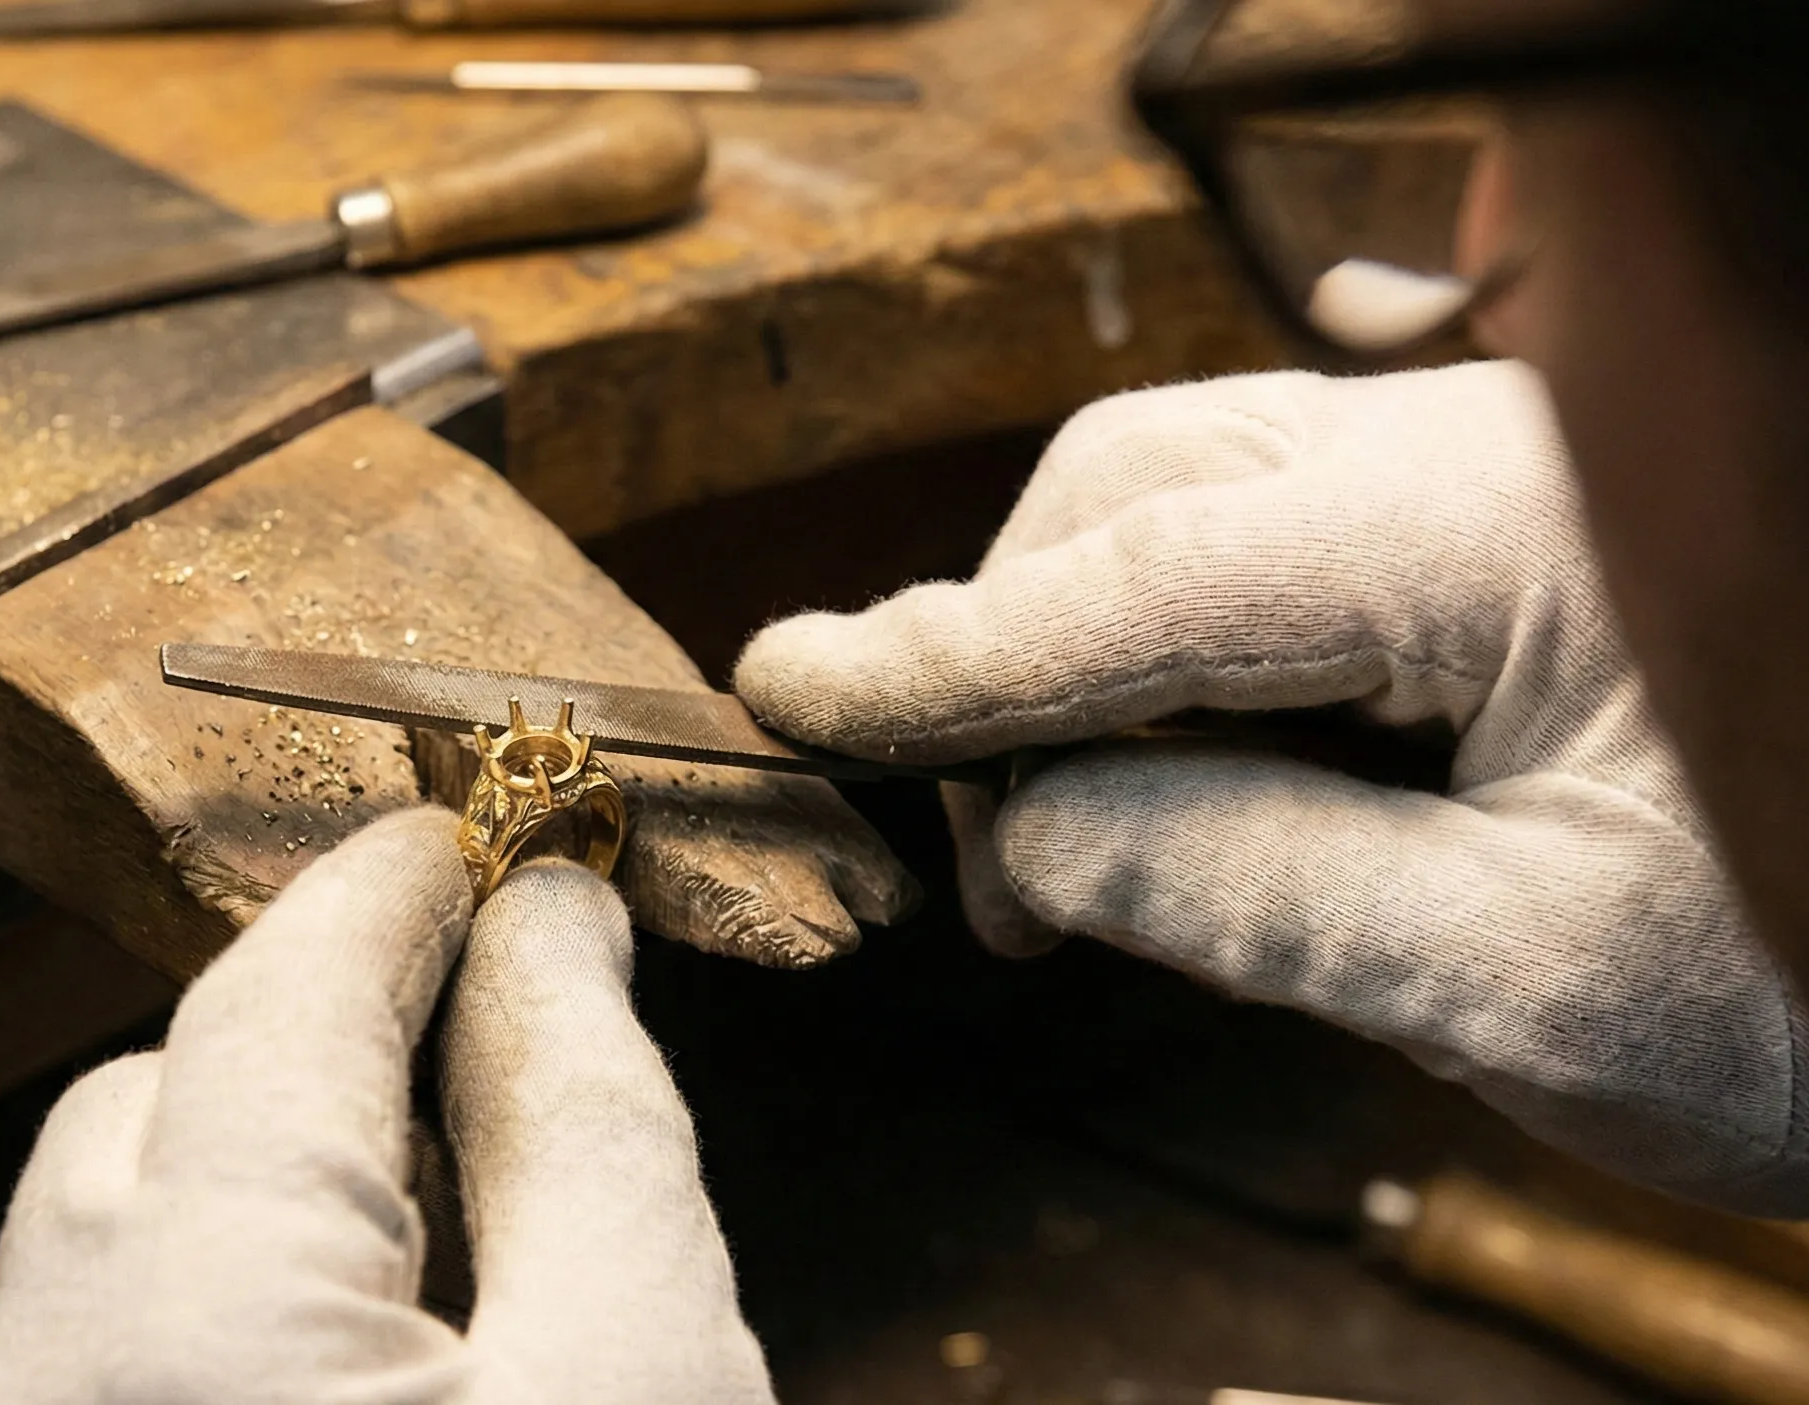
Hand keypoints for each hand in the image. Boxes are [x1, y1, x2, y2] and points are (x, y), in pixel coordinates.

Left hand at [0, 807, 771, 1403]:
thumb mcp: (643, 1378)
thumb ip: (588, 1128)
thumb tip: (547, 930)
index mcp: (195, 1315)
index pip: (284, 997)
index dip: (394, 898)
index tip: (477, 850)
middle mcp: (37, 1379)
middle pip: (156, 1105)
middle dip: (314, 1065)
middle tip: (487, 1094)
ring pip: (98, 1238)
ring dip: (246, 1205)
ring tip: (434, 1289)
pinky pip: (73, 1359)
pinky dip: (193, 1327)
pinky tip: (331, 1390)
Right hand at [734, 361, 1808, 1212]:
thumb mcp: (1509, 982)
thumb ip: (1239, 884)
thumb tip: (1020, 824)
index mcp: (1504, 530)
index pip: (1150, 572)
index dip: (951, 652)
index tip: (789, 693)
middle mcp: (1490, 449)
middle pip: (1145, 490)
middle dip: (1020, 660)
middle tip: (1004, 883)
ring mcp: (1494, 472)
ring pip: (1195, 505)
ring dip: (1098, 661)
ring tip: (1094, 854)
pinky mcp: (1494, 532)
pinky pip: (1275, 543)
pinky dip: (1185, 649)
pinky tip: (1190, 762)